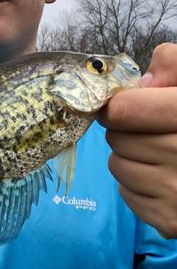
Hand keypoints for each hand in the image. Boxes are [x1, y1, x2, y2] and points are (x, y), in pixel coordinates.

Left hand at [98, 43, 176, 237]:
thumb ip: (171, 65)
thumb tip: (141, 83)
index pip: (123, 110)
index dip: (114, 107)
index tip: (117, 107)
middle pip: (116, 139)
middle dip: (124, 133)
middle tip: (147, 132)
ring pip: (116, 166)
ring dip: (128, 159)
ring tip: (156, 156)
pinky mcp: (170, 220)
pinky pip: (125, 193)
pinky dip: (134, 185)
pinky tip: (160, 180)